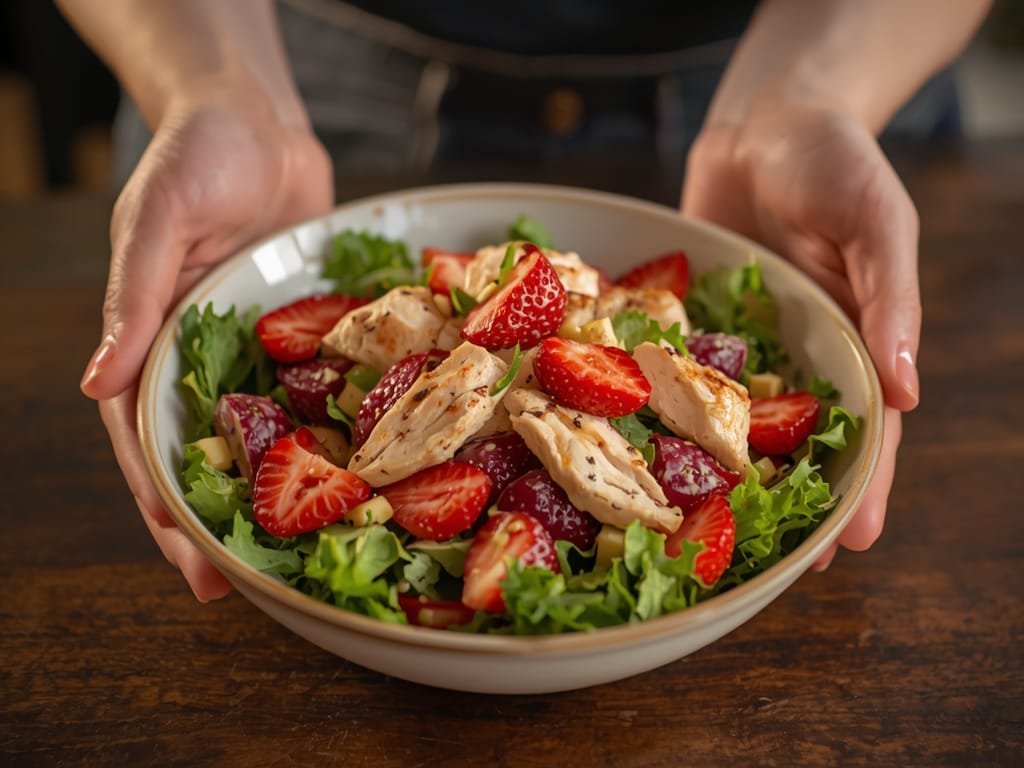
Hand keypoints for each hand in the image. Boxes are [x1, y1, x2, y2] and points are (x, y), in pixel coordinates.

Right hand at [80, 93, 333, 599]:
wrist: (257, 119)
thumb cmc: (194, 155)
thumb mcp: (156, 220)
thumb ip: (133, 298)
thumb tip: (95, 383)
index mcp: (152, 343)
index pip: (148, 443)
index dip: (166, 506)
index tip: (192, 563)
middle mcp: (203, 358)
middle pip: (208, 455)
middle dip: (226, 520)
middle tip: (251, 587)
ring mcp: (256, 351)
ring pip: (266, 432)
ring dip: (286, 489)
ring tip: (312, 549)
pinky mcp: (304, 333)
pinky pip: (318, 387)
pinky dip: (334, 427)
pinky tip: (367, 467)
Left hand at [682, 105, 920, 568]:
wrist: (765, 122)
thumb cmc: (837, 162)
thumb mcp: (880, 221)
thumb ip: (890, 300)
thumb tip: (908, 390)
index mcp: (856, 341)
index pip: (868, 428)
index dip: (864, 486)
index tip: (855, 545)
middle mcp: (798, 355)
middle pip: (799, 442)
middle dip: (792, 501)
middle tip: (778, 565)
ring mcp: (742, 345)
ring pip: (732, 421)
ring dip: (722, 474)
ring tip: (706, 529)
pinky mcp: (693, 324)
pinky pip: (679, 374)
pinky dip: (664, 409)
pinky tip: (642, 447)